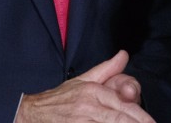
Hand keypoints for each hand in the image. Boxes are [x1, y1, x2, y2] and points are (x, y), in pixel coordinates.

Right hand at [15, 50, 153, 122]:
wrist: (31, 114)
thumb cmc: (59, 99)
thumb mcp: (83, 81)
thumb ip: (106, 70)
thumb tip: (124, 54)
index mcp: (92, 91)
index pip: (122, 104)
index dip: (139, 116)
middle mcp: (87, 106)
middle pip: (119, 118)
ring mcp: (80, 121)